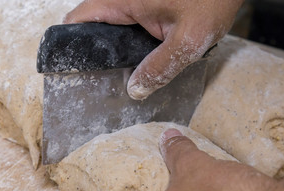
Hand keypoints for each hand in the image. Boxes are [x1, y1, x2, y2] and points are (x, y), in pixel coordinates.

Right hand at [64, 0, 243, 99]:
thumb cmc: (212, 0)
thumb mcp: (188, 41)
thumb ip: (160, 67)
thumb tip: (135, 89)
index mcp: (126, 0)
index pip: (82, 17)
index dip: (71, 41)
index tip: (72, 66)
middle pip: (93, 23)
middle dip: (95, 50)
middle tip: (101, 78)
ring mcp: (134, 1)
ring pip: (110, 24)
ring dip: (113, 47)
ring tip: (118, 72)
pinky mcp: (145, 4)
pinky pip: (126, 23)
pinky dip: (127, 40)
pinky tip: (137, 57)